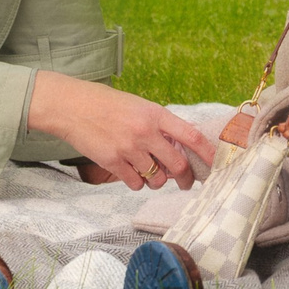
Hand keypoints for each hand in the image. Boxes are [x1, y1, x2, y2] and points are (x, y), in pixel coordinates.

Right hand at [27, 72, 216, 190]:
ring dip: (156, 181)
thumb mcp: (138, 106)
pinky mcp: (112, 162)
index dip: (208, 153)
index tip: (217, 164)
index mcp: (155, 114)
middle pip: (177, 164)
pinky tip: (129, 172)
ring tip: (147, 171)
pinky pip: (135, 183)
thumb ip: (159, 125)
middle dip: (185, 178)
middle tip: (185, 183)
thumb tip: (179, 149)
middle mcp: (144, 131)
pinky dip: (136, 183)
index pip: (190, 136)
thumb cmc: (105, 104)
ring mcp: (128, 148)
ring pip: (156, 178)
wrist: (71, 106)